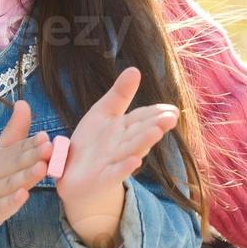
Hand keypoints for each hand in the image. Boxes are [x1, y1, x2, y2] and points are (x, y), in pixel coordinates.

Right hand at [0, 99, 52, 242]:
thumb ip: (14, 130)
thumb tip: (24, 102)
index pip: (17, 147)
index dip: (32, 143)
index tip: (46, 136)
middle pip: (16, 163)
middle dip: (33, 155)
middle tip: (49, 147)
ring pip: (11, 184)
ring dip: (26, 175)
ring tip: (41, 167)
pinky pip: (1, 207)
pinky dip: (11, 203)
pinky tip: (23, 196)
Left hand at [55, 67, 178, 247]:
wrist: (74, 176)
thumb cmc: (93, 142)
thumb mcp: (103, 113)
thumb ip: (120, 94)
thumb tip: (135, 69)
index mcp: (125, 128)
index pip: (143, 118)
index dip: (156, 113)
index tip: (172, 109)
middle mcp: (123, 145)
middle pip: (141, 133)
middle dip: (155, 125)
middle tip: (172, 117)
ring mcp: (114, 162)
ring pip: (131, 150)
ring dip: (144, 142)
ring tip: (156, 132)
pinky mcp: (102, 178)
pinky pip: (114, 172)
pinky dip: (124, 167)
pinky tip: (134, 162)